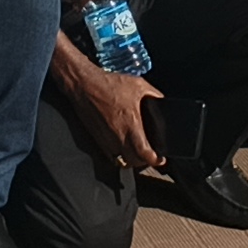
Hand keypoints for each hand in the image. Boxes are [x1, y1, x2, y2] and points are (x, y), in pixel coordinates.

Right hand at [54, 43, 165, 171]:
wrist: (84, 85)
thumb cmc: (108, 85)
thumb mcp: (138, 85)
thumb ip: (154, 95)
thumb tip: (163, 101)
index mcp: (130, 125)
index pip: (144, 154)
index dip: (155, 160)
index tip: (160, 159)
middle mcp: (118, 136)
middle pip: (134, 162)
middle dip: (144, 162)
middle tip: (151, 156)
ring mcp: (106, 140)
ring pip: (121, 161)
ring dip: (131, 160)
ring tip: (138, 154)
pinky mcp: (98, 139)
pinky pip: (110, 156)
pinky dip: (119, 156)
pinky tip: (124, 148)